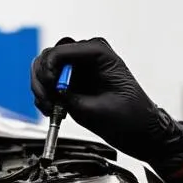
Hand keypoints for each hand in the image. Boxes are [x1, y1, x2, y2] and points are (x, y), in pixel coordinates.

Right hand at [31, 37, 182, 176]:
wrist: (140, 131)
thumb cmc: (131, 118)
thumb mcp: (98, 110)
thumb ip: (72, 97)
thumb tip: (50, 89)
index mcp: (100, 53)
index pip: (62, 50)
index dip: (50, 68)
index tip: (50, 88)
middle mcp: (87, 56)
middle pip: (50, 56)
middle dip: (43, 80)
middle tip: (47, 101)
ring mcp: (78, 68)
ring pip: (44, 68)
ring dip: (41, 89)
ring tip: (50, 109)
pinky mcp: (72, 83)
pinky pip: (48, 83)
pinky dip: (44, 96)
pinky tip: (52, 110)